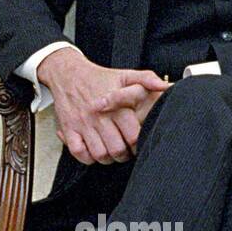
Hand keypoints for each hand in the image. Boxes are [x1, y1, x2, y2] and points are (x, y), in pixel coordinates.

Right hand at [36, 49, 169, 165]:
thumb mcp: (124, 74)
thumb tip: (164, 86)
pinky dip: (87, 157)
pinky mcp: (68, 128)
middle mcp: (99, 116)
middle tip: (125, 150)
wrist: (67, 73)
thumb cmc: (98, 77)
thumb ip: (146, 79)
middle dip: (124, 154)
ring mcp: (82, 124)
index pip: (133, 136)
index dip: (138, 145)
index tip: (137, 144)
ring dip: (107, 158)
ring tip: (110, 151)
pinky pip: (78, 152)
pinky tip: (92, 151)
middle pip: (117, 149)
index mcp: (116, 106)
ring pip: (99, 154)